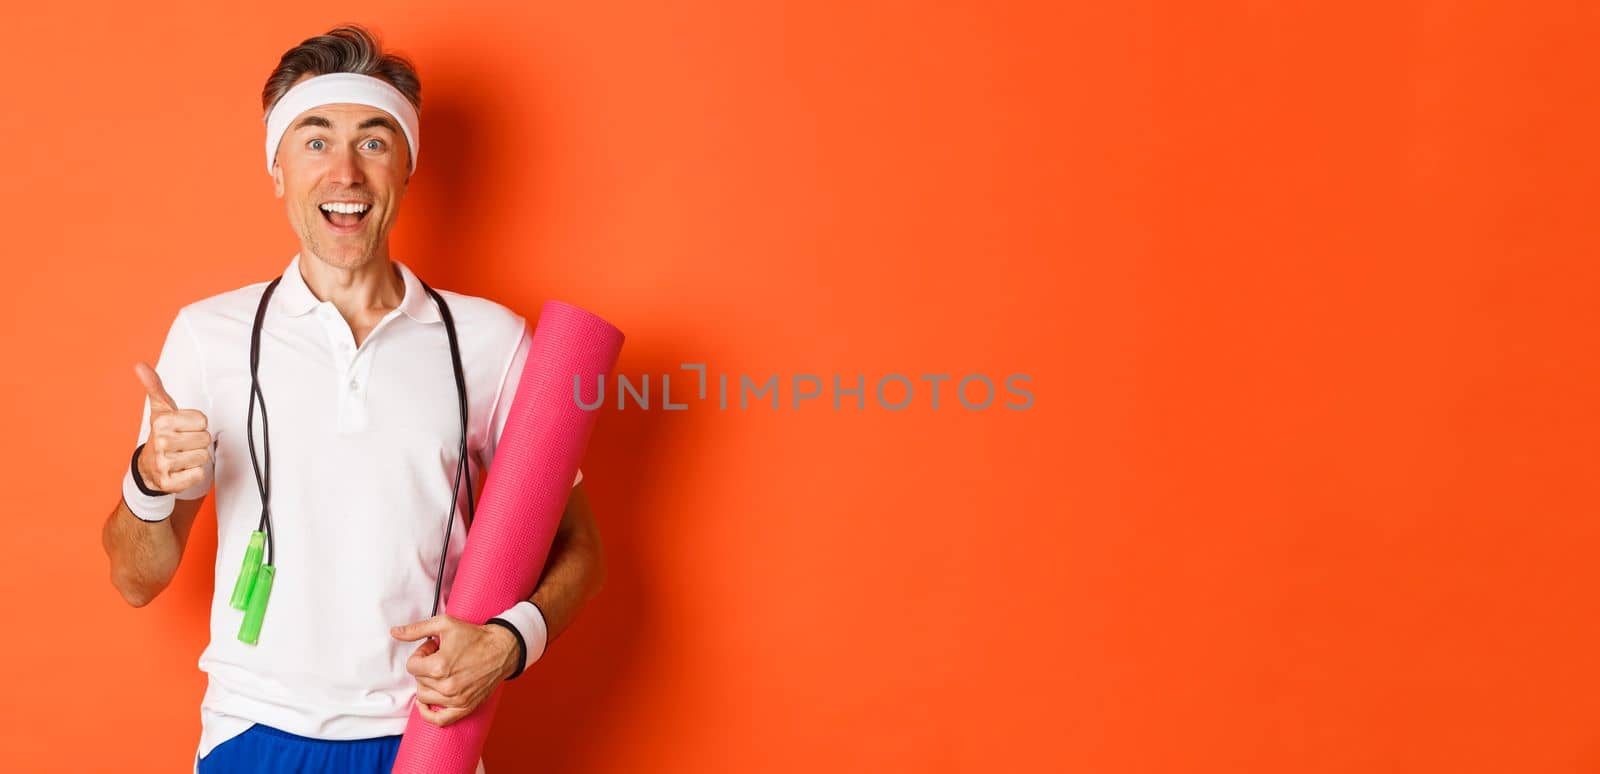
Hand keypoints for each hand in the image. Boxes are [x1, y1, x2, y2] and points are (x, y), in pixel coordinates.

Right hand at [134, 361, 211, 493]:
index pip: (203, 421)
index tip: (182, 428)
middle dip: (197, 442)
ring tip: (181, 457)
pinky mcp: (169, 483)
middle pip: (205, 439)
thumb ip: (154, 387)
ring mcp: (164, 463)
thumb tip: (140, 365)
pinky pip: (199, 475)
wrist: (148, 469)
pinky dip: (193, 474)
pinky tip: (180, 470)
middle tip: (182, 444)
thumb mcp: (160, 410)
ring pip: (204, 457)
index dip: (196, 425)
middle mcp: (161, 442)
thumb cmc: (161, 435)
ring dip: (195, 458)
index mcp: (162, 422)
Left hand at [391, 613, 519, 726]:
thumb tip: (395, 632)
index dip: (421, 654)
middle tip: (442, 656)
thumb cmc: (475, 636)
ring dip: (428, 683)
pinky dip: (428, 714)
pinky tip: (427, 703)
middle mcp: (446, 686)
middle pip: (418, 680)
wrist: (502, 649)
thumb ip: (416, 629)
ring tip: (443, 672)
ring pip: (424, 697)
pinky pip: (439, 720)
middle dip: (426, 666)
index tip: (433, 648)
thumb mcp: (444, 624)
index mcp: (439, 666)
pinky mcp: (464, 707)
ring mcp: (456, 699)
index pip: (412, 666)